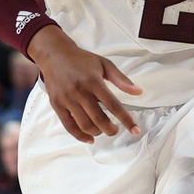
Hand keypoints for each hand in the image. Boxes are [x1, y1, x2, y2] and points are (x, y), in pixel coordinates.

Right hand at [28, 24, 141, 143]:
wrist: (55, 55)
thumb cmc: (82, 60)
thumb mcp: (105, 64)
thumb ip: (122, 79)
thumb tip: (139, 92)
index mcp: (94, 81)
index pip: (113, 105)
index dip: (126, 120)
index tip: (136, 130)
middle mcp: (80, 91)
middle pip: (99, 119)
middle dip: (111, 129)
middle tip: (116, 130)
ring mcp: (67, 99)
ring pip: (85, 125)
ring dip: (97, 132)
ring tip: (103, 130)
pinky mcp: (57, 105)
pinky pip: (69, 126)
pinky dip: (80, 136)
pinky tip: (90, 139)